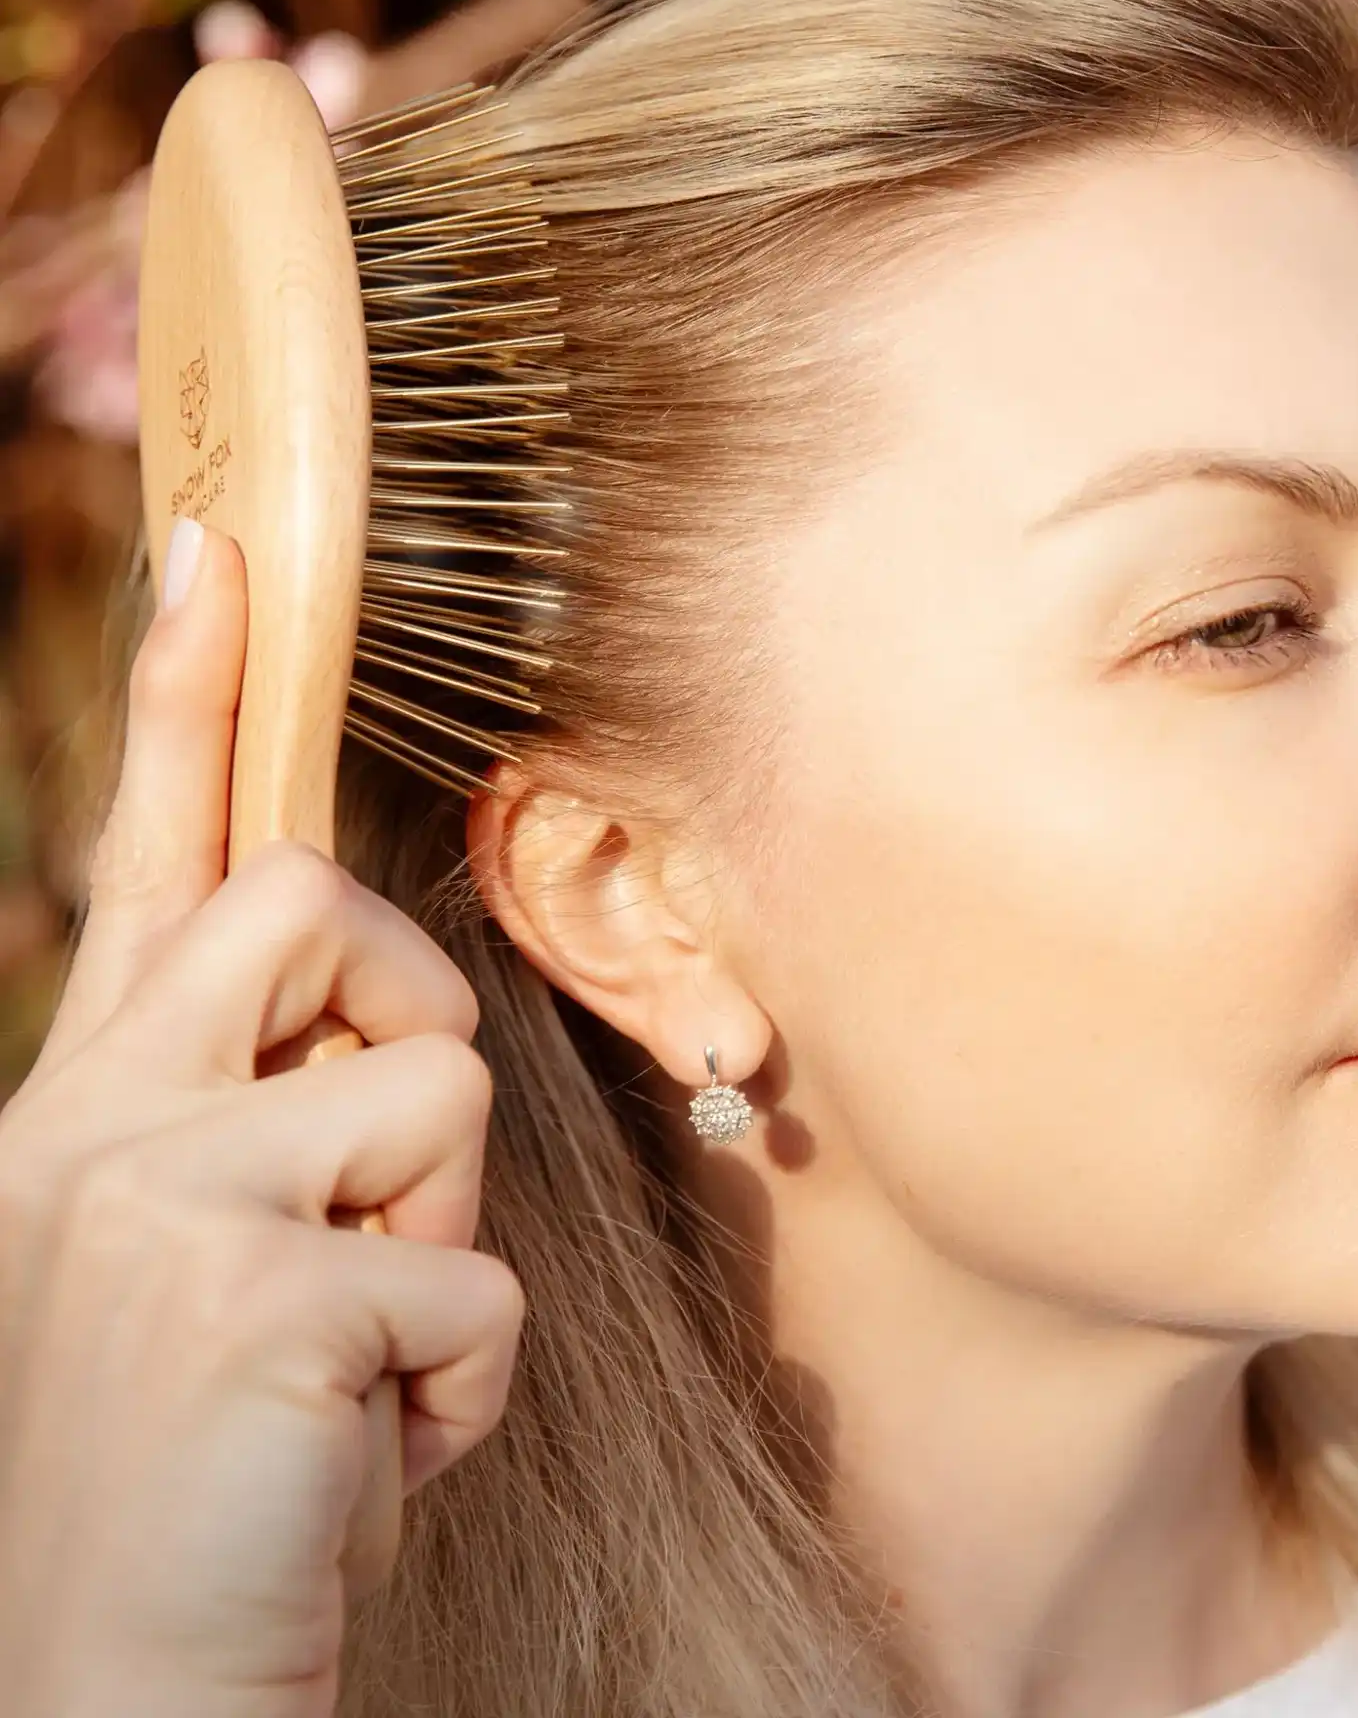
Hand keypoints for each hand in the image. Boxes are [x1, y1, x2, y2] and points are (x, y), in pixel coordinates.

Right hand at [0, 521, 525, 1717]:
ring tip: (343, 1373)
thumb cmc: (211, 1484)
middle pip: (314, 905)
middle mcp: (86, 1123)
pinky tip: (355, 1464)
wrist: (117, 1702)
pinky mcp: (243, 1286)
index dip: (185, 701)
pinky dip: (462, 1388)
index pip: (149, 861)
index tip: (215, 548)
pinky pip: (477, 1277)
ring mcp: (145, 1195)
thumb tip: (388, 1038)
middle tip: (357, 1200)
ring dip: (436, 1250)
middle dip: (397, 1020)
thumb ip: (278, 1130)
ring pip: (431, 1088)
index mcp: (86, 1112)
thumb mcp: (225, 1271)